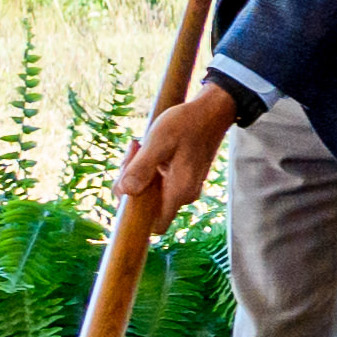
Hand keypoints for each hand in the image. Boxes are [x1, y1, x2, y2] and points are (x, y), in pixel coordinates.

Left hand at [119, 82, 239, 230]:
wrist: (212, 110)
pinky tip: (148, 146)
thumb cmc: (186, 123)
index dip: (137, 215)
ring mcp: (185, 187)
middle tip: (133, 151)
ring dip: (139, 172)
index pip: (156, 225)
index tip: (126, 187)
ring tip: (139, 144)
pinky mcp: (183, 178)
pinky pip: (158, 181)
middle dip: (132, 182)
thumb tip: (124, 192)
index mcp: (180, 191)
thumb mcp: (158, 142)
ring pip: (151, 191)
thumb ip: (141, 168)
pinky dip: (149, 167)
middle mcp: (185, 194)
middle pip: (148, 206)